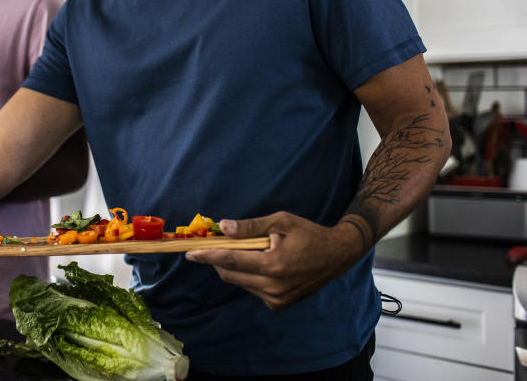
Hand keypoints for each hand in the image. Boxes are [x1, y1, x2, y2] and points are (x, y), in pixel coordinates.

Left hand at [185, 212, 364, 310]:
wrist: (336, 256)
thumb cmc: (308, 234)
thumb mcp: (280, 221)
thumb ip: (250, 227)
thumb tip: (223, 227)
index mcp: (274, 265)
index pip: (231, 261)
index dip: (207, 256)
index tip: (190, 253)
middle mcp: (273, 287)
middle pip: (230, 274)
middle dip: (219, 258)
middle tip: (217, 243)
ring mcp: (276, 300)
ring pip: (240, 282)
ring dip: (236, 266)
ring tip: (253, 250)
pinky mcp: (278, 305)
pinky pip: (252, 288)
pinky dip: (249, 275)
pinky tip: (265, 263)